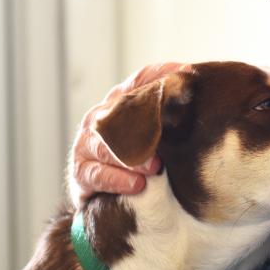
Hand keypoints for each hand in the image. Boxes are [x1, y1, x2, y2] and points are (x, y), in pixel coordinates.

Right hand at [68, 62, 182, 206]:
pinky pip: (97, 174)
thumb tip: (189, 73)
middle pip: (121, 112)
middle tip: (169, 134)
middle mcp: (100, 118)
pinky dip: (118, 179)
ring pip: (107, 145)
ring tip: (155, 167)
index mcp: (119, 102)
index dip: (163, 76)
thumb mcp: (156, 131)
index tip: (188, 74)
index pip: (141, 79)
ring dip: (133, 157)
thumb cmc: (137, 157)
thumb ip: (170, 105)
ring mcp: (86, 144)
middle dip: (146, 123)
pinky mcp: (80, 173)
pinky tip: (138, 184)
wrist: (104, 196)